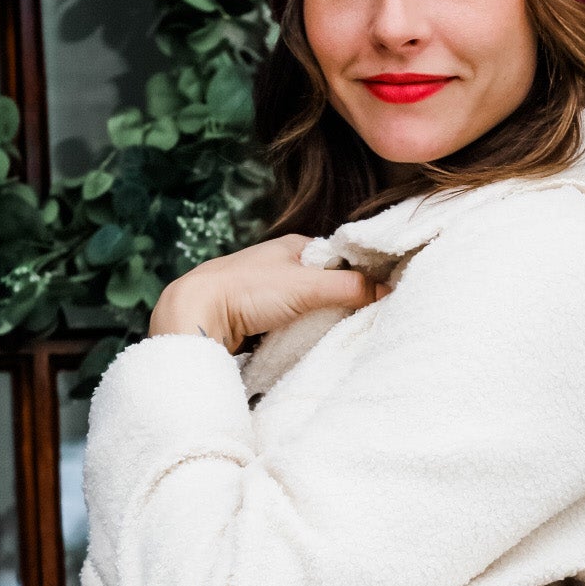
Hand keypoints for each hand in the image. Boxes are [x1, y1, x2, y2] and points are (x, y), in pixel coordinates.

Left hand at [149, 235, 385, 350]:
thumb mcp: (307, 286)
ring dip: (320, 318)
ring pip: (308, 305)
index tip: (381, 294)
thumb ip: (350, 288)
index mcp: (294, 245)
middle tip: (361, 319)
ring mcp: (268, 290)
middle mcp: (282, 264)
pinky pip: (291, 322)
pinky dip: (301, 330)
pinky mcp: (256, 315)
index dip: (361, 275)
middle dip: (342, 300)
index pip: (341, 257)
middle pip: (326, 283)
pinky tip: (307, 340)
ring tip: (336, 332)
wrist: (196, 314)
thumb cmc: (246, 290)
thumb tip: (388, 291)